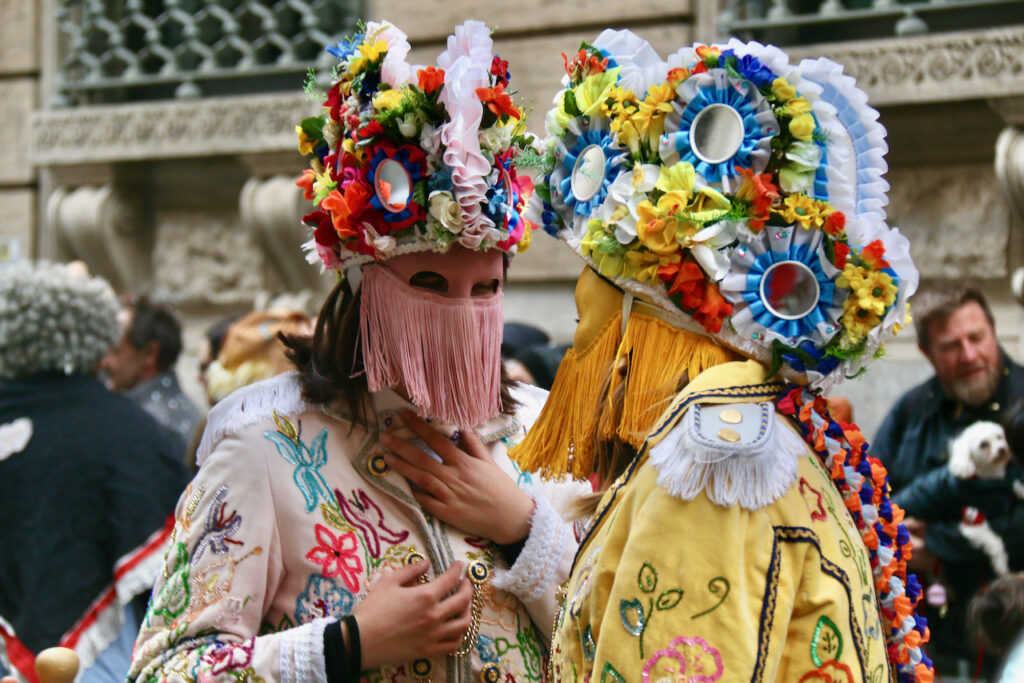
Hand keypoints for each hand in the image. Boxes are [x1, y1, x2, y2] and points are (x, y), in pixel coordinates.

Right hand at [352, 560, 472, 668]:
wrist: (359, 641)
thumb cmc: (372, 609)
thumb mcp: (388, 582)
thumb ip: (410, 570)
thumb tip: (426, 563)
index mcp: (425, 596)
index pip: (450, 579)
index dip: (457, 569)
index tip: (459, 565)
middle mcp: (434, 615)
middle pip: (463, 600)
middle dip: (468, 588)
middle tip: (465, 583)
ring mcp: (433, 635)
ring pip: (463, 624)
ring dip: (468, 611)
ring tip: (464, 605)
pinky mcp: (428, 651)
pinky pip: (453, 645)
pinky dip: (459, 635)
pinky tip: (456, 629)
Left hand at [380, 410, 534, 544]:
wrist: (512, 518)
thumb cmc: (501, 489)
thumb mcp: (489, 462)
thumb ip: (474, 445)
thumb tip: (461, 428)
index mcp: (464, 462)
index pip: (437, 440)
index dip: (419, 426)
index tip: (403, 416)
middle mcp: (454, 477)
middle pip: (422, 458)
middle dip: (401, 446)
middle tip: (383, 437)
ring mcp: (449, 496)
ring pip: (421, 478)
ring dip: (402, 467)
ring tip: (386, 457)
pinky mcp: (447, 514)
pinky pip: (426, 502)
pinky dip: (414, 493)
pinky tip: (402, 484)